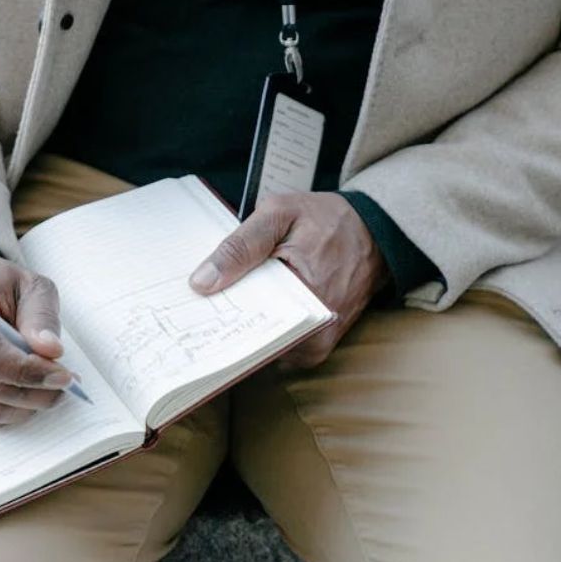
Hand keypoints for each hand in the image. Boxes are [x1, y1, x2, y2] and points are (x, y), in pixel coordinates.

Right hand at [0, 249, 72, 426]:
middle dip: (37, 392)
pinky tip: (26, 393)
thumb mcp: (27, 284)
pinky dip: (10, 412)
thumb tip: (51, 351)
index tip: (64, 375)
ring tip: (51, 389)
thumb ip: (40, 315)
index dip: (28, 372)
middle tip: (68, 383)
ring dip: (28, 406)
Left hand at [188, 193, 389, 368]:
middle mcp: (315, 331)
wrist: (374, 233)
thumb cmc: (327, 220)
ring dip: (240, 325)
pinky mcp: (317, 347)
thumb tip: (202, 282)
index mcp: (306, 296)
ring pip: (261, 346)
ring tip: (222, 300)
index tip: (186, 309)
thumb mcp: (280, 214)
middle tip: (196, 303)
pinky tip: (246, 304)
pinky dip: (258, 326)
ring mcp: (316, 344)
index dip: (212, 315)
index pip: (244, 321)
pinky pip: (276, 345)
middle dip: (223, 321)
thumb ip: (240, 246)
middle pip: (250, 340)